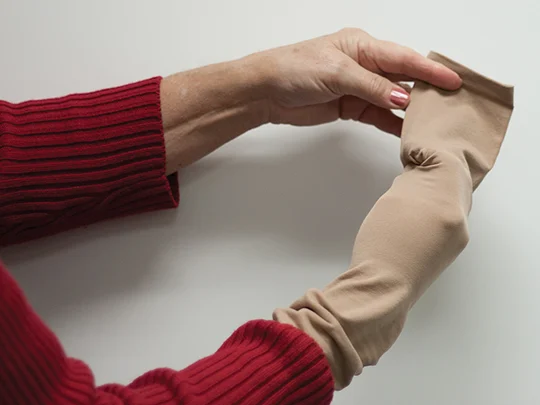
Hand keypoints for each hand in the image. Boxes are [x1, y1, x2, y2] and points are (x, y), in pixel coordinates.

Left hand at [161, 28, 461, 170]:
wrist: (267, 92)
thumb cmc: (295, 69)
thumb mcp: (337, 73)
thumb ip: (372, 87)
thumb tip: (403, 98)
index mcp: (363, 46)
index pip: (404, 58)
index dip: (430, 69)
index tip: (453, 80)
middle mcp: (364, 65)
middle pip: (403, 78)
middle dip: (426, 89)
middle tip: (451, 102)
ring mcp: (358, 88)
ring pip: (392, 99)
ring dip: (410, 110)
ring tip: (433, 121)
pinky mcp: (350, 107)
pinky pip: (377, 116)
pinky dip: (391, 123)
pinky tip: (406, 131)